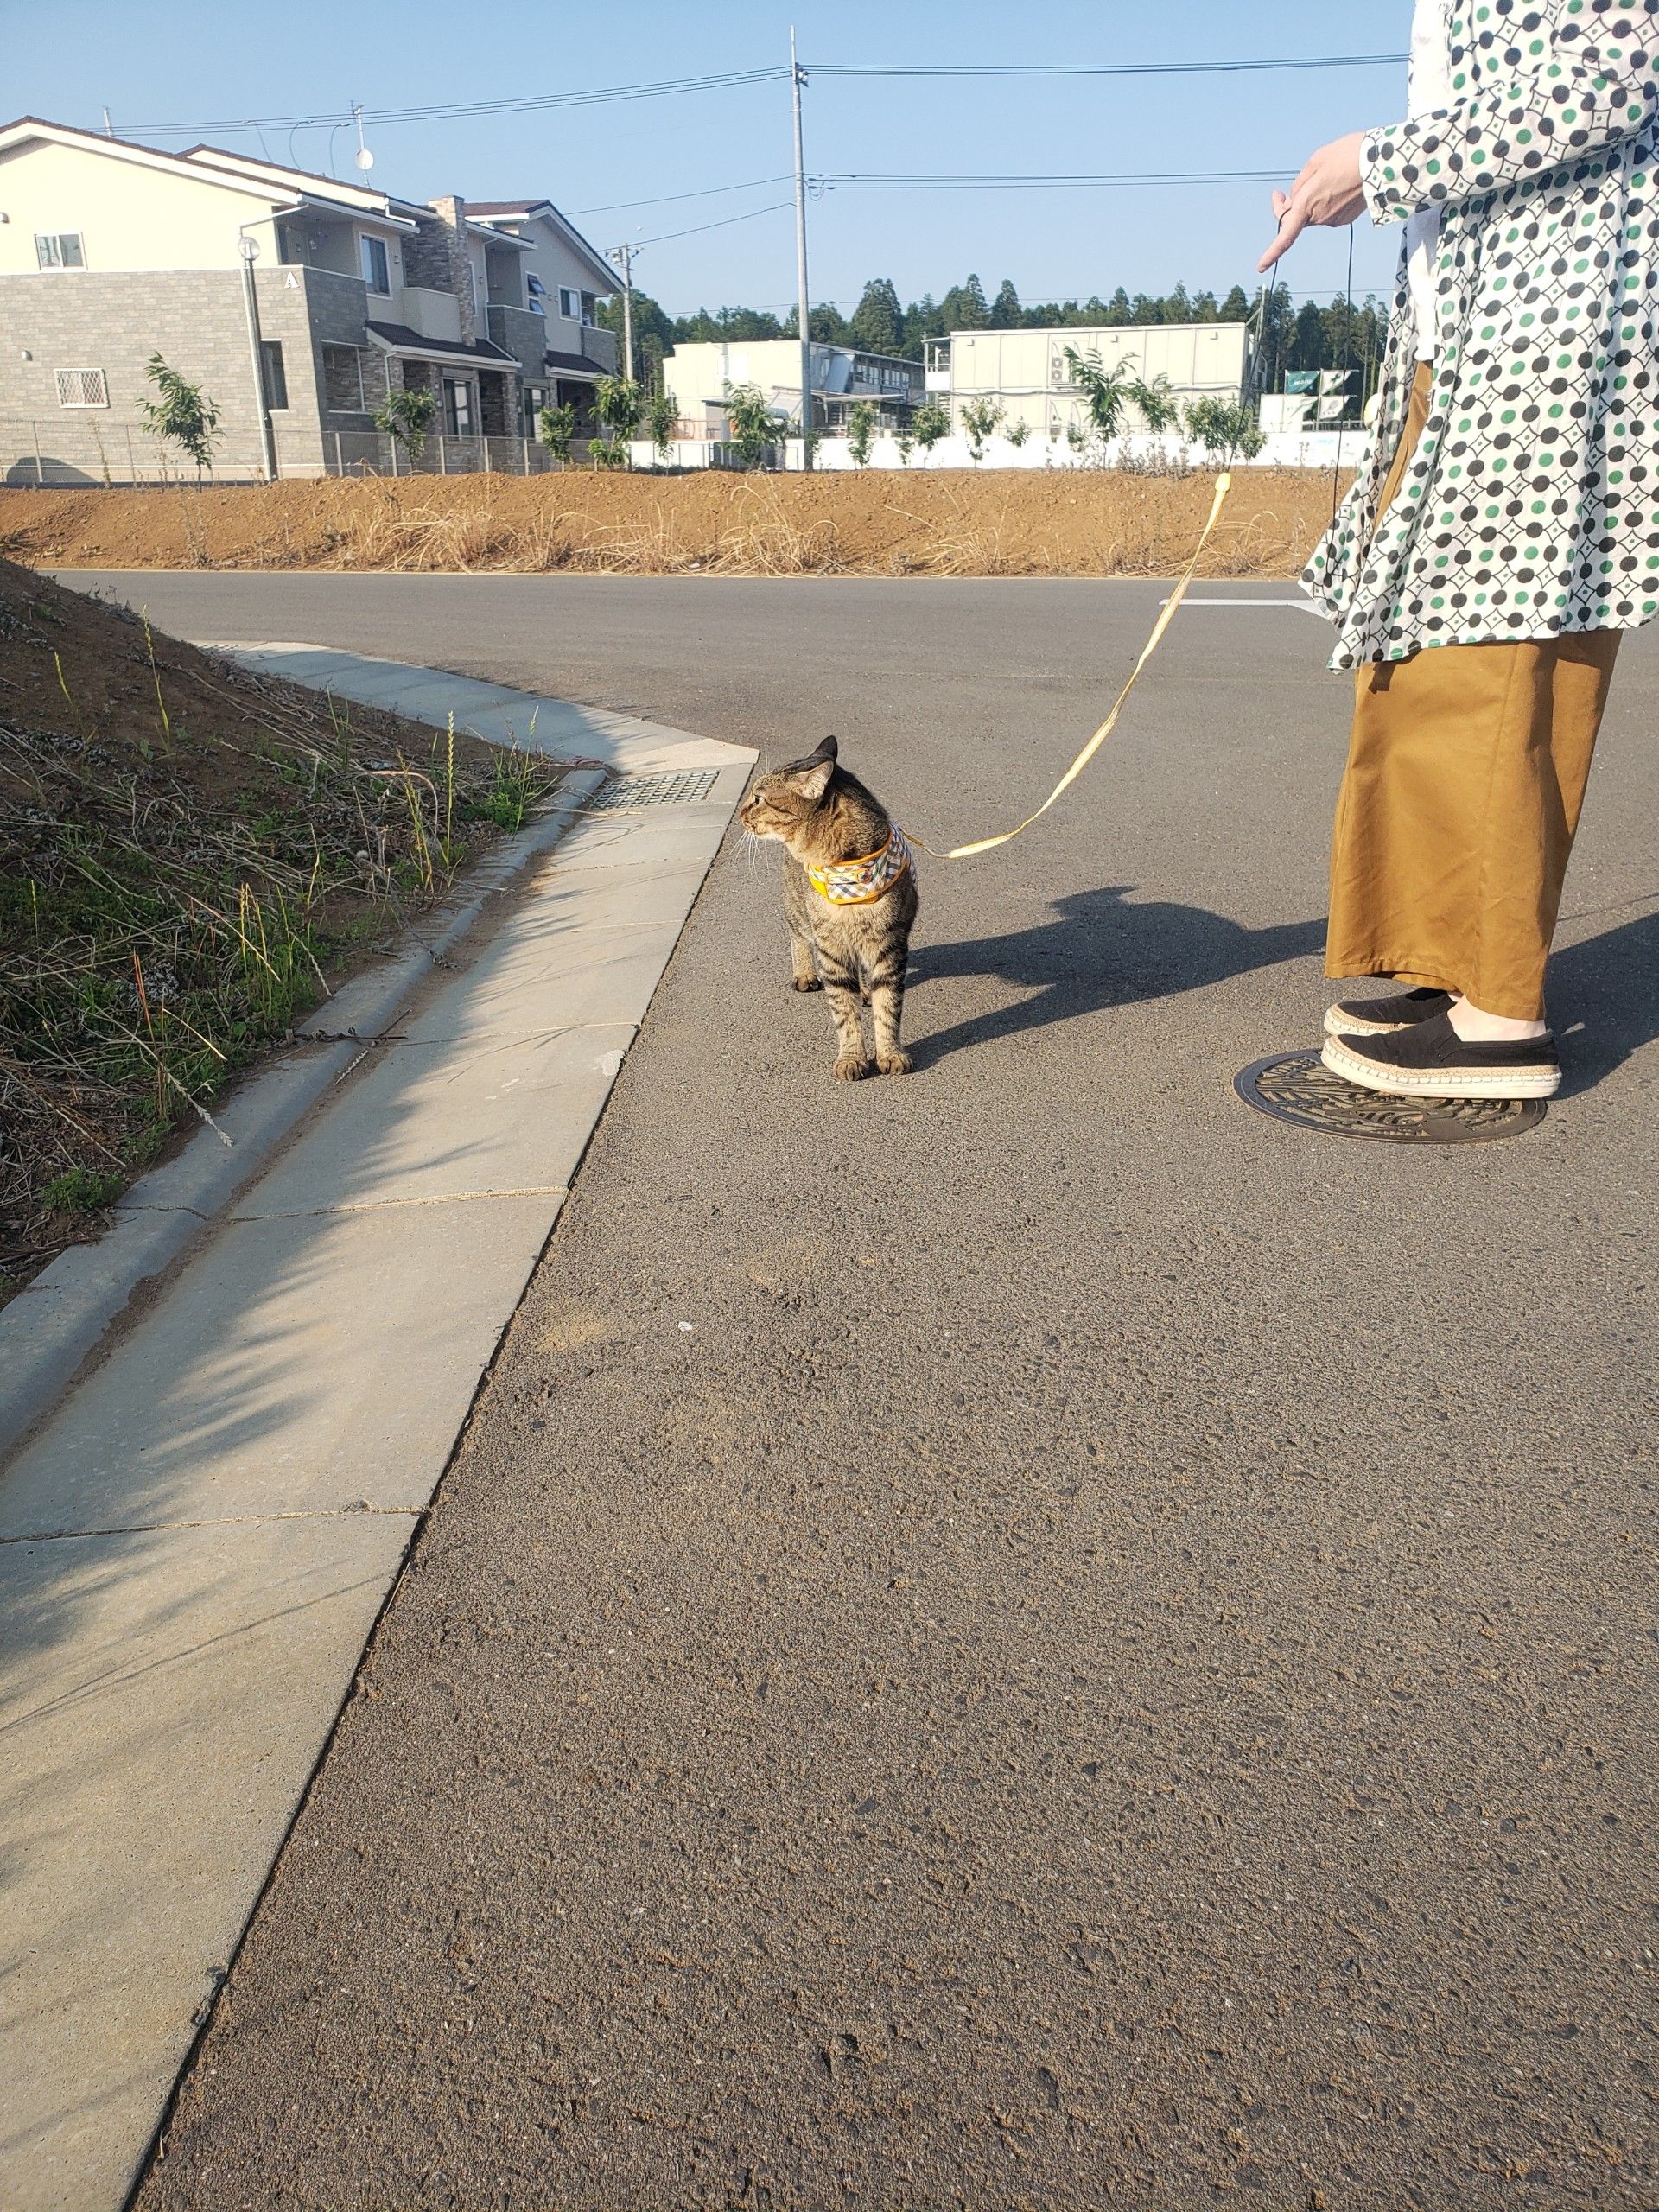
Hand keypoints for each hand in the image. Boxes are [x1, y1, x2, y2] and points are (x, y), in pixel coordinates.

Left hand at [1258, 131, 1368, 271]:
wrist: (1382, 161)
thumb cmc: (1348, 155)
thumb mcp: (1316, 162)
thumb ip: (1300, 183)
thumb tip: (1295, 199)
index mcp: (1307, 205)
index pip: (1285, 236)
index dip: (1271, 254)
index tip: (1259, 268)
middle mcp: (1319, 218)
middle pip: (1295, 219)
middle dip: (1285, 209)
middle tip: (1278, 192)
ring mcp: (1334, 220)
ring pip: (1312, 214)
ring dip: (1309, 201)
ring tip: (1325, 176)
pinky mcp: (1346, 218)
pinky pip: (1328, 212)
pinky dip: (1327, 201)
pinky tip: (1339, 183)